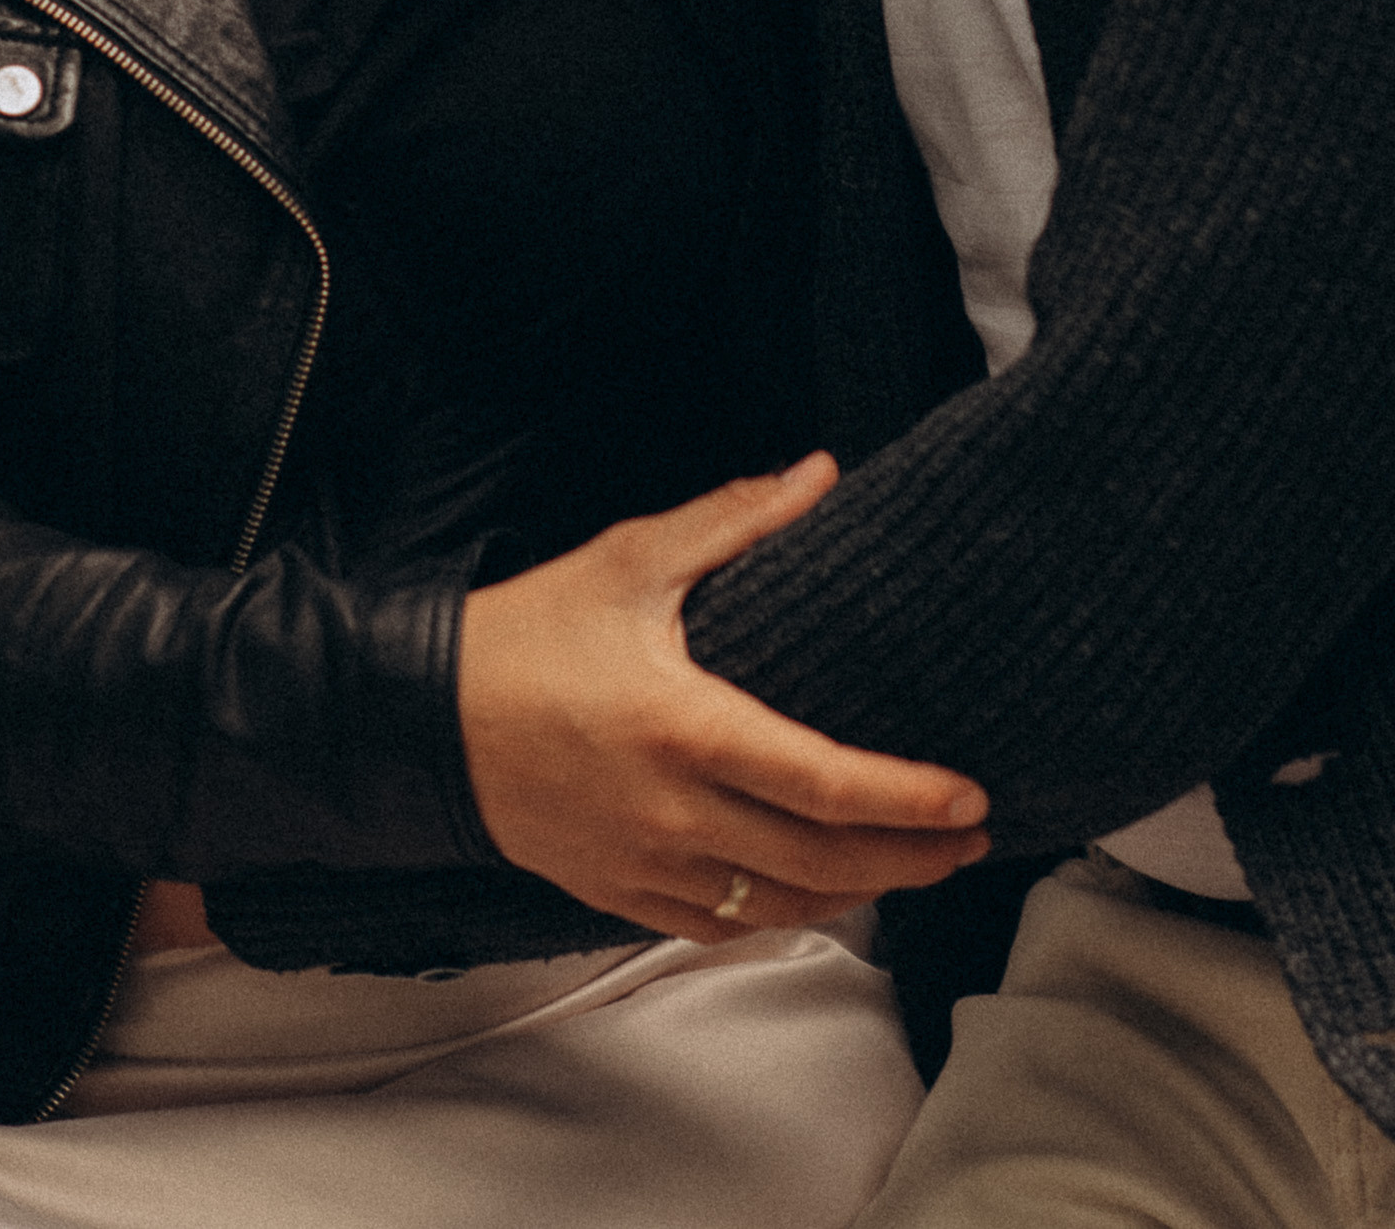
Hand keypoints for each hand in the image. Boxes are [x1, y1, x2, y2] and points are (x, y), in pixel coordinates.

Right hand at [456, 452, 988, 942]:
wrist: (425, 715)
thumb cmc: (527, 633)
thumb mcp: (631, 560)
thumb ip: (734, 521)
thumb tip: (819, 473)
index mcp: (682, 729)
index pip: (820, 781)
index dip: (905, 799)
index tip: (967, 796)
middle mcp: (671, 813)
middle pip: (820, 861)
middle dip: (910, 857)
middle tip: (969, 837)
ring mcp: (644, 864)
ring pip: (779, 905)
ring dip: (860, 894)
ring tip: (917, 866)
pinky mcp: (617, 891)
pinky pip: (720, 922)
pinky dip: (782, 913)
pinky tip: (817, 891)